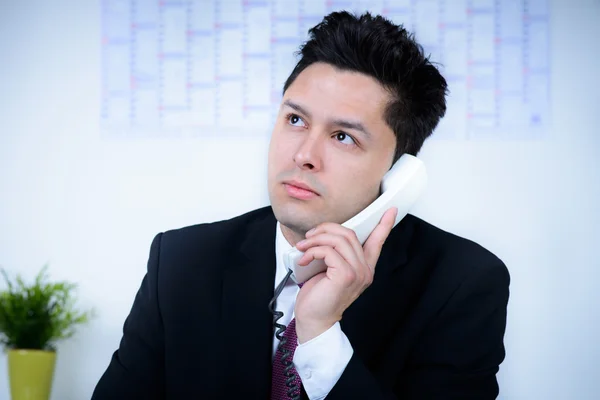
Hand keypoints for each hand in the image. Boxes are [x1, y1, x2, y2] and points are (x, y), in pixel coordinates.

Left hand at [293, 207, 397, 343]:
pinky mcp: (346, 275)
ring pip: (339, 240)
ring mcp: (358, 273)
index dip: (384, 224)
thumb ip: (335, 254)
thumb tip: (324, 235)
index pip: (378, 242)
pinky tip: (304, 259)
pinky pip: (329, 251)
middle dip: (325, 230)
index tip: (391, 210)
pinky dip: (313, 250)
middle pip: (349, 234)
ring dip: (316, 239)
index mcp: (364, 267)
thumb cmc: (318, 297)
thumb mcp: (329, 270)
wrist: (313, 320)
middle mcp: (365, 270)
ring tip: (303, 247)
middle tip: (309, 237)